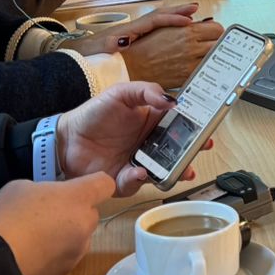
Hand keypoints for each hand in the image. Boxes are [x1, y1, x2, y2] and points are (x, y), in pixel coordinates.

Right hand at [0, 172, 114, 274]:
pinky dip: (56, 255)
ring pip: (80, 237)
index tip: (79, 187)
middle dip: (75, 212)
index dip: (94, 183)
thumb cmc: (7, 216)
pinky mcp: (65, 273)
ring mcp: (77, 252)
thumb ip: (45, 189)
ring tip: (37, 237)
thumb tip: (48, 200)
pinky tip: (33, 254)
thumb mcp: (21, 187)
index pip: (104, 184)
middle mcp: (84, 225)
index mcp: (77, 198)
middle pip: (91, 213)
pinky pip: (66, 257)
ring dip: (67, 235)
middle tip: (47, 213)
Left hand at [57, 81, 209, 194]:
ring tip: (184, 170)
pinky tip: (139, 171)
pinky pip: (137, 183)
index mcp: (151, 121)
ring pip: (165, 170)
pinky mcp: (124, 180)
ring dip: (177, 171)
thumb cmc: (93, 114)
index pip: (179, 123)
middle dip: (193, 151)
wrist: (66, 139)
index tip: (207, 125)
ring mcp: (139, 163)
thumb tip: (172, 100)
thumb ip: (146, 91)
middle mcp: (149, 144)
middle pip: (178, 149)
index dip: (195, 125)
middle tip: (202, 148)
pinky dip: (140, 179)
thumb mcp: (121, 93)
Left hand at [79, 4, 199, 53]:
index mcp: (128, 29)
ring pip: (159, 20)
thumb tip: (120, 41)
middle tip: (195, 8)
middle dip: (178, 11)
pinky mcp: (134, 38)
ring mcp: (134, 32)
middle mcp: (134, 28)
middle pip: (159, 15)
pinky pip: (156, 29)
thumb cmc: (89, 54)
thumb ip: (109, 45)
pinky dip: (169, 26)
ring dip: (175, 16)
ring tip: (192, 16)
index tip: (187, 20)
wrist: (79, 55)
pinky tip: (176, 32)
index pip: (154, 20)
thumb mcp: (99, 50)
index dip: (171, 19)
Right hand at [120, 19, 223, 88]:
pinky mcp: (187, 78)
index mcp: (188, 32)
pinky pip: (205, 71)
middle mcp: (192, 48)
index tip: (211, 33)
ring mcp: (191, 64)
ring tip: (204, 55)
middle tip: (209, 44)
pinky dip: (204, 68)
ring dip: (212, 55)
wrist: (131, 66)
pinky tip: (196, 66)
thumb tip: (200, 16)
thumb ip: (184, 18)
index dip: (214, 31)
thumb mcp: (164, 24)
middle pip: (220, 44)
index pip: (217, 29)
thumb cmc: (144, 45)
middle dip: (217, 42)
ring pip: (215, 58)